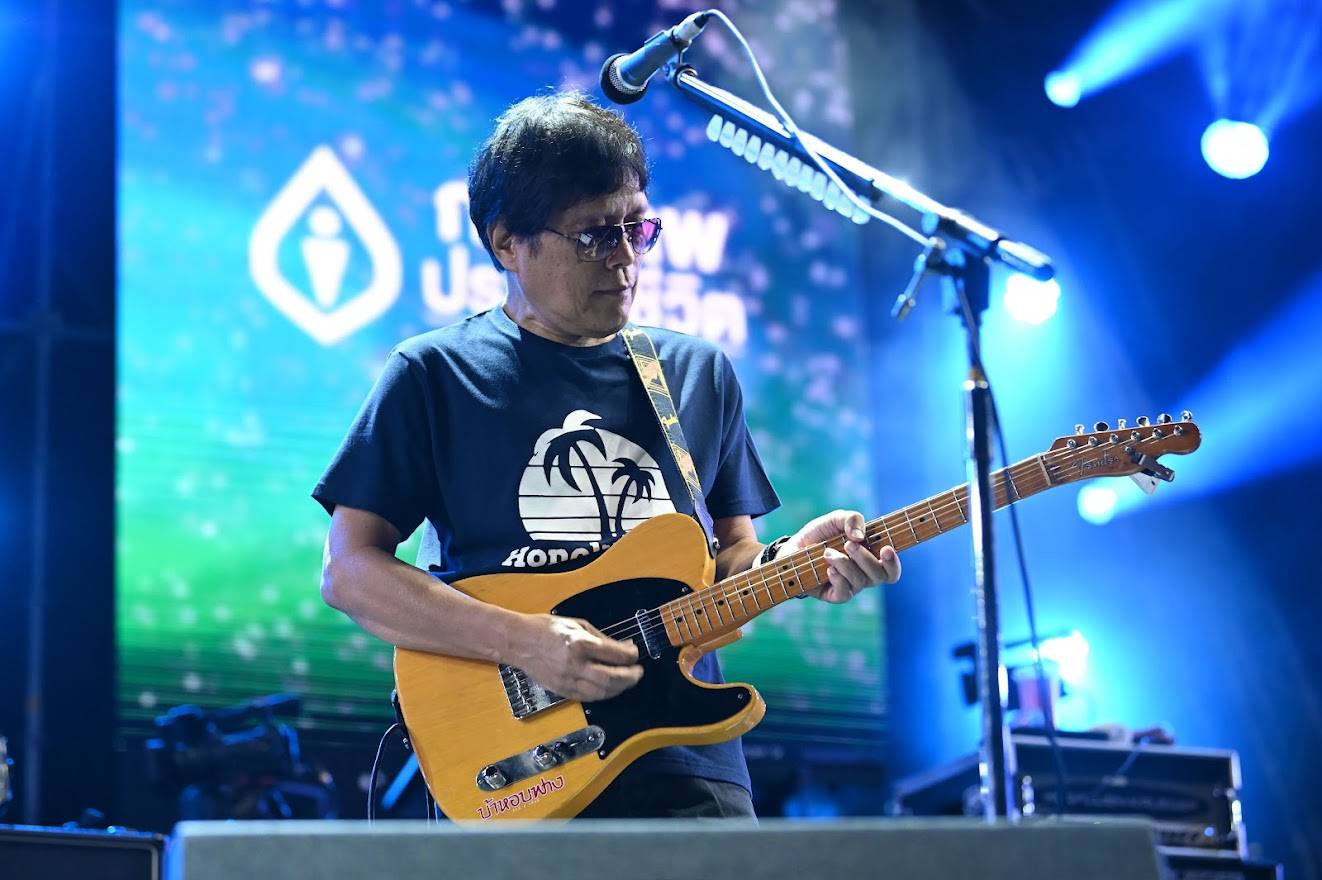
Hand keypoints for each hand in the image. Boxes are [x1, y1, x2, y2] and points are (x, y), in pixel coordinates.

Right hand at [507, 613, 642, 701]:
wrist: (518, 642)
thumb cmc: (545, 628)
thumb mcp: (577, 624)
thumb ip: (602, 638)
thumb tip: (624, 647)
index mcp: (579, 644)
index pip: (614, 655)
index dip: (631, 656)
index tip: (635, 654)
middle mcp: (574, 665)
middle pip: (611, 678)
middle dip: (630, 677)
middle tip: (638, 672)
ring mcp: (567, 680)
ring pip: (601, 692)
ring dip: (619, 688)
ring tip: (627, 681)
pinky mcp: (561, 691)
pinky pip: (588, 698)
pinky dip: (603, 694)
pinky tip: (610, 688)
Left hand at [781, 509, 900, 603]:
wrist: (792, 548)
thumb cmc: (819, 535)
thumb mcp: (835, 520)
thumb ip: (851, 519)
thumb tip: (860, 536)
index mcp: (871, 557)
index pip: (891, 568)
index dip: (893, 562)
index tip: (886, 548)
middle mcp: (864, 574)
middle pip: (879, 576)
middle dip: (866, 559)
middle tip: (848, 545)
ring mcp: (850, 586)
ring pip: (860, 582)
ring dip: (845, 564)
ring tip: (827, 552)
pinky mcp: (834, 595)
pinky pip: (844, 593)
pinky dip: (838, 579)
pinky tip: (828, 569)